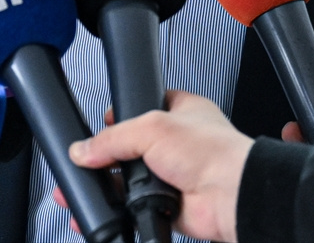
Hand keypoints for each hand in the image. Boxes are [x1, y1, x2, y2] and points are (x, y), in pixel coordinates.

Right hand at [67, 90, 251, 242]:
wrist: (230, 195)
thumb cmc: (212, 152)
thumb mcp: (152, 128)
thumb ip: (113, 138)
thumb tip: (83, 149)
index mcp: (181, 111)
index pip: (144, 106)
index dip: (122, 114)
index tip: (102, 121)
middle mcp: (178, 142)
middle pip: (133, 146)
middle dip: (112, 155)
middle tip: (90, 159)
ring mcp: (173, 173)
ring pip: (133, 178)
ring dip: (115, 184)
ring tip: (91, 185)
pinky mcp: (168, 202)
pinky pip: (138, 205)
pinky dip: (126, 208)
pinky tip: (115, 205)